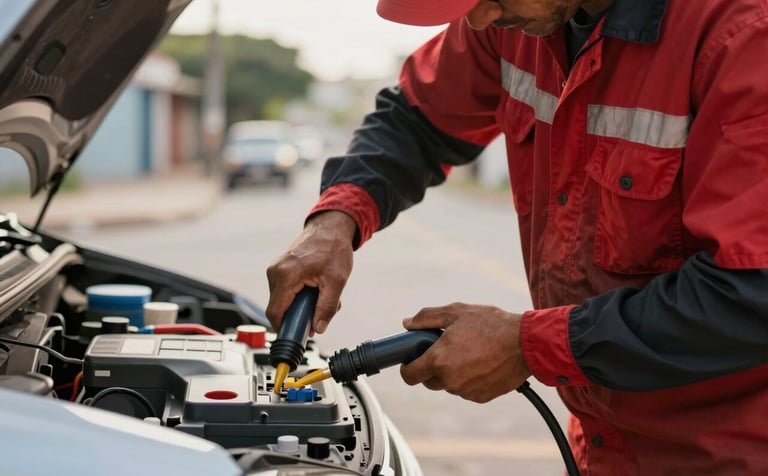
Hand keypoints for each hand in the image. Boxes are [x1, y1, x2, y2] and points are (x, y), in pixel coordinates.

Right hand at [266, 211, 355, 333]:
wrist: (330, 228)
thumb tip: (318, 328)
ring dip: (302, 304)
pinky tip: (316, 287)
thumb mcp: (336, 281)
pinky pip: (285, 291)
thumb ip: (326, 307)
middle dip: (300, 315)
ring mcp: (276, 270)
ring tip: (321, 293)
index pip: (275, 313)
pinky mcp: (280, 269)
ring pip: (284, 300)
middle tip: (320, 309)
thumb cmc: (333, 248)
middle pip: (280, 308)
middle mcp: (275, 272)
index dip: (285, 328)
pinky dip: (300, 295)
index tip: (297, 336)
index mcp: (285, 275)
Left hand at [400, 302, 530, 402]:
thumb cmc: (491, 324)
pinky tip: (480, 362)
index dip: (407, 367)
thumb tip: (407, 324)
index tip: (412, 359)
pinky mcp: (481, 397)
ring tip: (467, 352)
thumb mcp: (456, 312)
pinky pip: (465, 389)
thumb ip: (427, 317)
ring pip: (448, 385)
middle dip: (431, 367)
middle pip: (428, 381)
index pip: (409, 375)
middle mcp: (450, 380)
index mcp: (439, 360)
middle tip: (444, 349)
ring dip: (450, 373)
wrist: (526, 343)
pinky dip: (467, 379)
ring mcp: (466, 391)